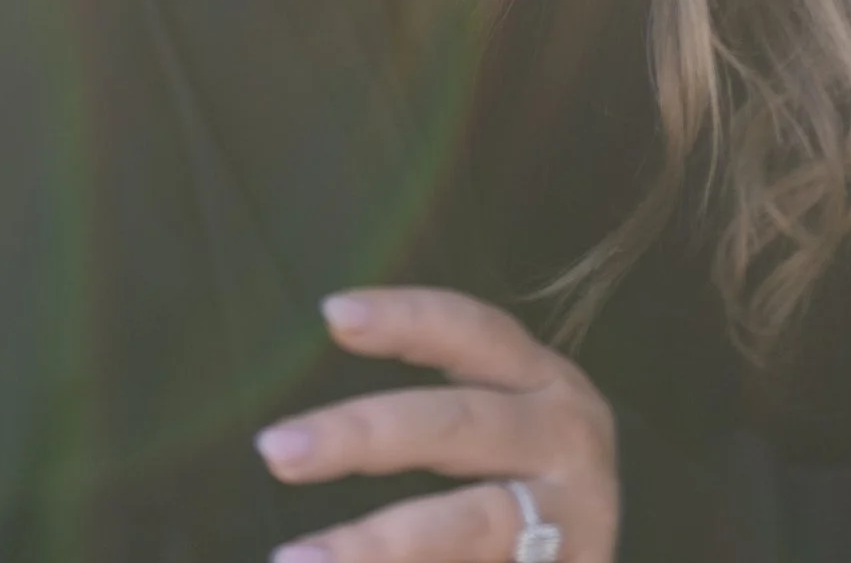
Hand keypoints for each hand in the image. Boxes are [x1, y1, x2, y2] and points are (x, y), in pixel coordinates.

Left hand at [257, 285, 617, 562]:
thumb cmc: (528, 494)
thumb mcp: (497, 438)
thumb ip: (430, 422)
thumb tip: (300, 436)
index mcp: (544, 385)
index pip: (474, 333)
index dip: (408, 319)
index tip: (333, 313)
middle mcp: (568, 439)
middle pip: (458, 424)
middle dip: (363, 434)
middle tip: (275, 449)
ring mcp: (575, 519)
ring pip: (471, 524)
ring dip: (378, 544)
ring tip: (295, 561)